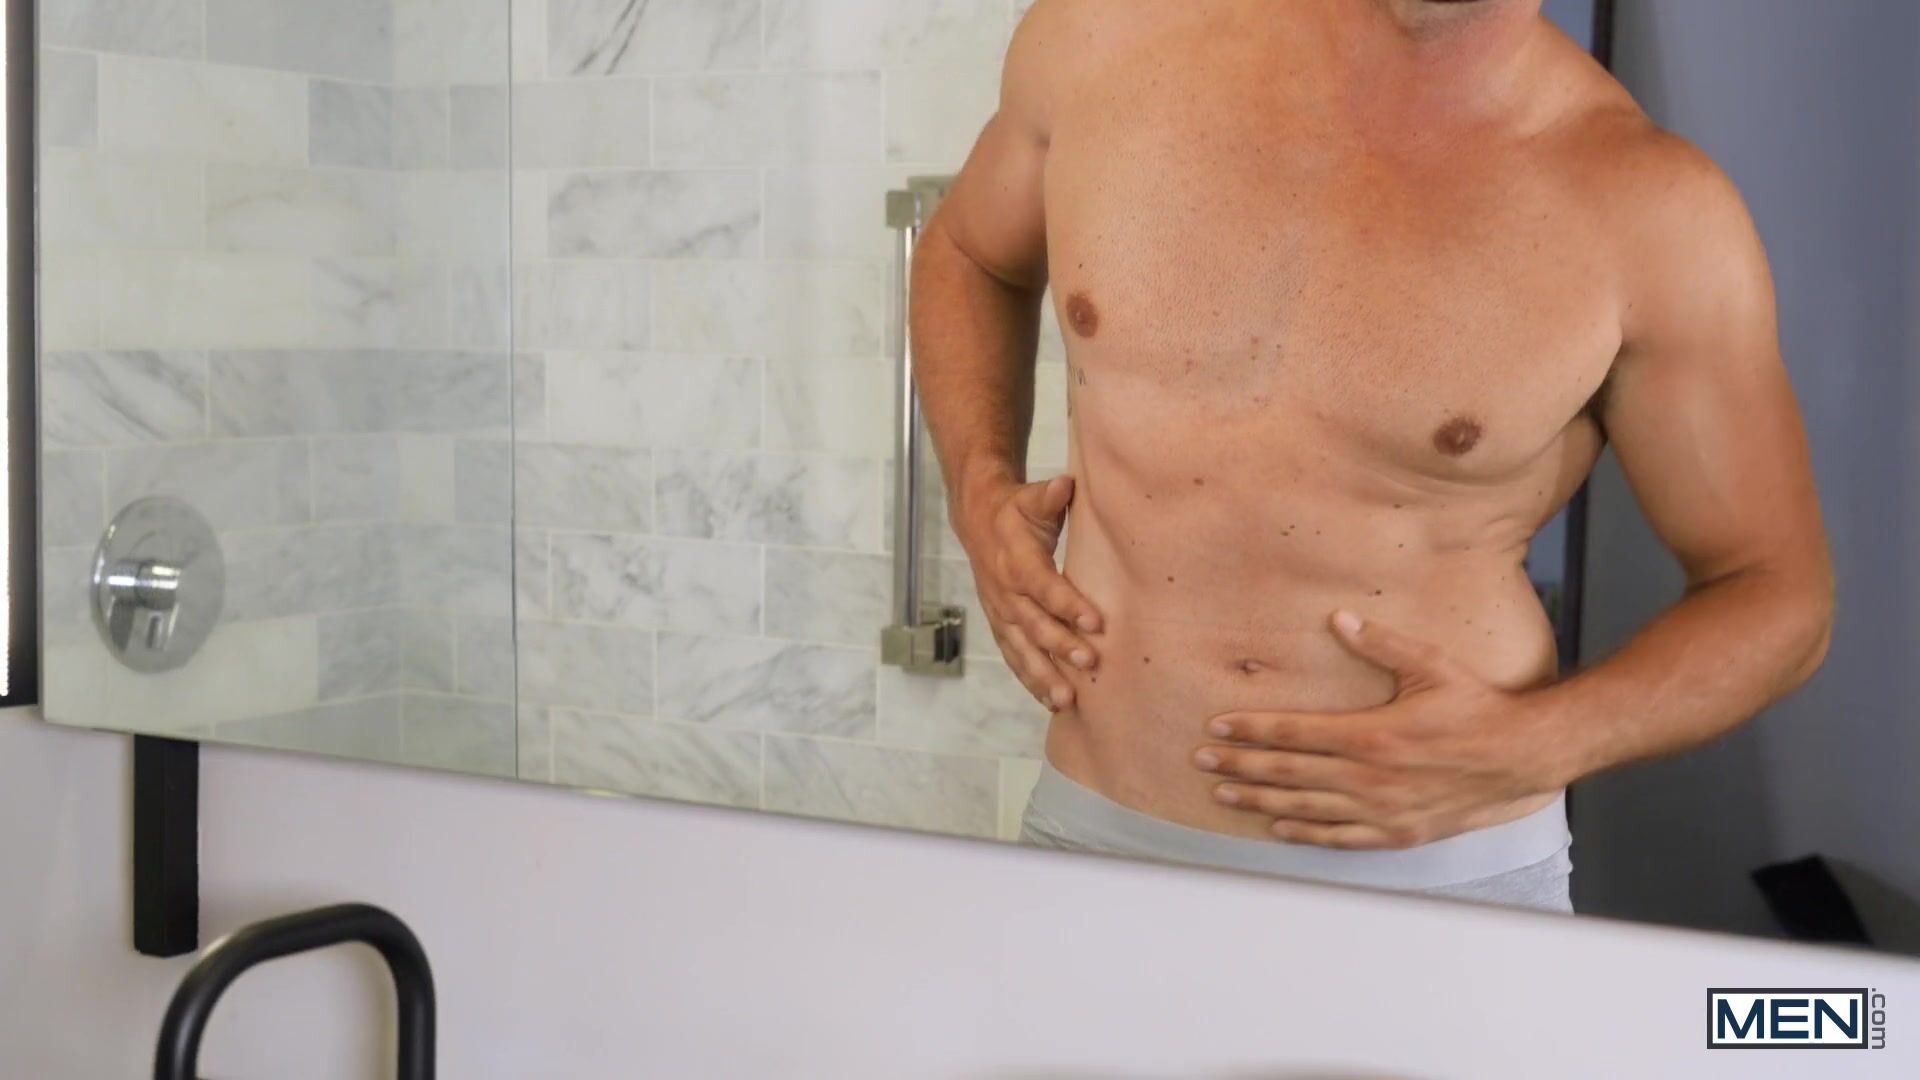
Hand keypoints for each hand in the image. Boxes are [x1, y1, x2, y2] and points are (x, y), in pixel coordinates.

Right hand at [956, 474, 1104, 710]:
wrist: (977, 520)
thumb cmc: (1016, 510)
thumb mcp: (1031, 497)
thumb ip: (1050, 495)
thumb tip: (1066, 484)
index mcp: (1016, 560)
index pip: (1043, 587)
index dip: (1068, 605)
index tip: (1096, 623)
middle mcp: (1005, 591)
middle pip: (1033, 624)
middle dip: (1060, 647)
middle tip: (1089, 663)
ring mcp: (1000, 612)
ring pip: (1020, 649)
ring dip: (1043, 675)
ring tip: (1067, 700)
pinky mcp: (1000, 625)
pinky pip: (1013, 657)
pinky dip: (1030, 680)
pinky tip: (1052, 701)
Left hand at [1192, 611, 1562, 848]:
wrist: (1521, 758)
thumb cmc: (1478, 709)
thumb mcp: (1431, 666)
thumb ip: (1380, 643)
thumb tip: (1339, 618)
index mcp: (1370, 735)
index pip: (1293, 734)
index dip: (1250, 732)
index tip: (1217, 729)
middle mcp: (1368, 778)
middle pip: (1288, 773)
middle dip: (1239, 767)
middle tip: (1202, 762)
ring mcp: (1381, 810)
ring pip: (1305, 808)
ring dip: (1259, 802)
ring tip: (1223, 795)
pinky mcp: (1397, 832)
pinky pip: (1340, 837)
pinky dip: (1305, 832)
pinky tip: (1279, 826)